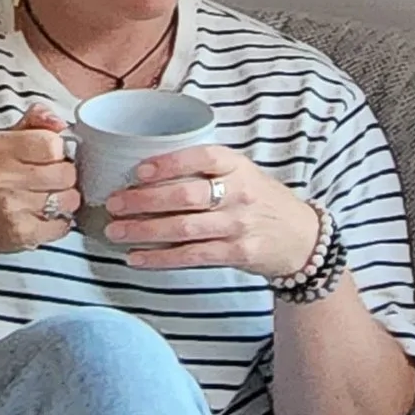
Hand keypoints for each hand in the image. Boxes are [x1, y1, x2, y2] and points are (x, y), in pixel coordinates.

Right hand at [0, 106, 80, 274]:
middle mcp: (3, 177)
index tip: (53, 157)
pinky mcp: (21, 233)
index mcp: (0, 148)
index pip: (52, 144)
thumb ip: (34, 123)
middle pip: (66, 173)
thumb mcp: (4, 142)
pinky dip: (60, 222)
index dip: (60, 151)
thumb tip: (59, 121)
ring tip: (50, 198)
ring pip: (69, 199)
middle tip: (53, 180)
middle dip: (66, 177)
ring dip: (65, 200)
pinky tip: (44, 217)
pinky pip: (62, 225)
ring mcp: (12, 207)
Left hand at [104, 145, 323, 280]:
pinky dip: (161, 258)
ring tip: (115, 231)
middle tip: (113, 203)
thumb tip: (145, 171)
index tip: (138, 170)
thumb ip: (205, 170)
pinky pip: (192, 256)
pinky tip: (137, 257)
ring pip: (184, 228)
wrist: (301, 237)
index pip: (203, 157)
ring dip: (144, 231)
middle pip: (186, 196)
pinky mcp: (238, 253)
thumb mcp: (242, 174)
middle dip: (144, 201)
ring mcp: (239, 225)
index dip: (169, 163)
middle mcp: (240, 194)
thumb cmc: (260, 201)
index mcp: (238, 166)